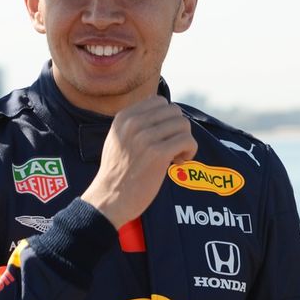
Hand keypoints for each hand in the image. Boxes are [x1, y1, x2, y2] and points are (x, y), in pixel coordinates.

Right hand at [81, 96, 197, 228]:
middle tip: (172, 147)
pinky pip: (187, 140)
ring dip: (185, 141)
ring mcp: (145, 137)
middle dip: (178, 129)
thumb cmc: (117, 172)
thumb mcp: (117, 138)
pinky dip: (190, 151)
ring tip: (176, 155)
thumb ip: (136, 122)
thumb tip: (163, 109)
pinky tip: (178, 162)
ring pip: (183, 124)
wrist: (109, 199)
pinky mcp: (158, 154)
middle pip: (174, 111)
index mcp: (124, 117)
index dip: (167, 118)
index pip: (159, 101)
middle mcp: (133, 123)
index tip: (164, 136)